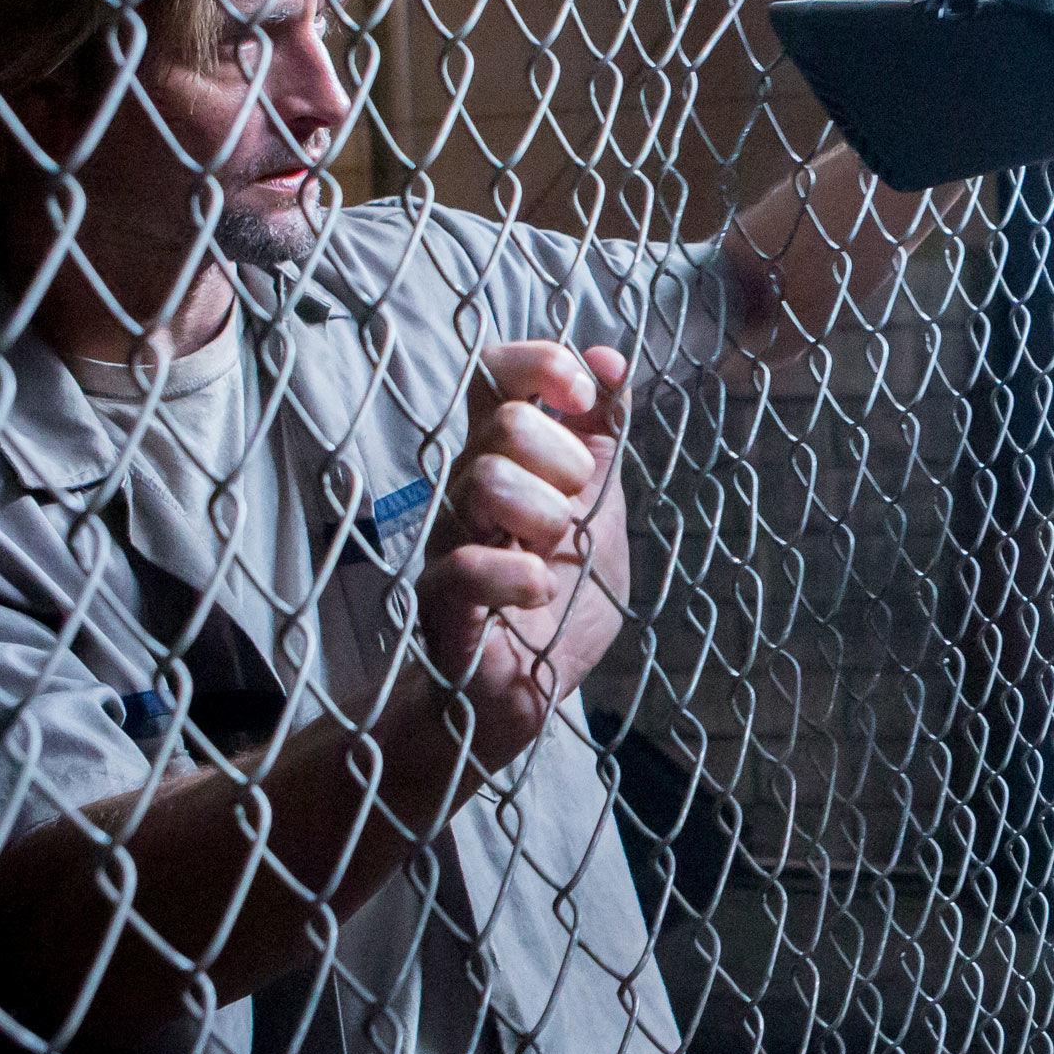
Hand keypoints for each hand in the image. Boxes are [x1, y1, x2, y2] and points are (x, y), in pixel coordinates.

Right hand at [418, 340, 631, 771]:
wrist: (530, 692)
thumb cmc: (562, 600)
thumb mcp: (602, 508)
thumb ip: (604, 438)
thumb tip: (610, 360)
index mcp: (505, 459)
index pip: (496, 373)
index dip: (540, 364)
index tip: (583, 394)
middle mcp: (468, 489)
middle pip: (504, 425)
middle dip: (564, 463)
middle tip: (575, 513)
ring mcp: (450, 542)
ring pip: (484, 481)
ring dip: (545, 517)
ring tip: (556, 556)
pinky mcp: (442, 602)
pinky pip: (463, 566)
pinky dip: (516, 575)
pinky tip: (540, 591)